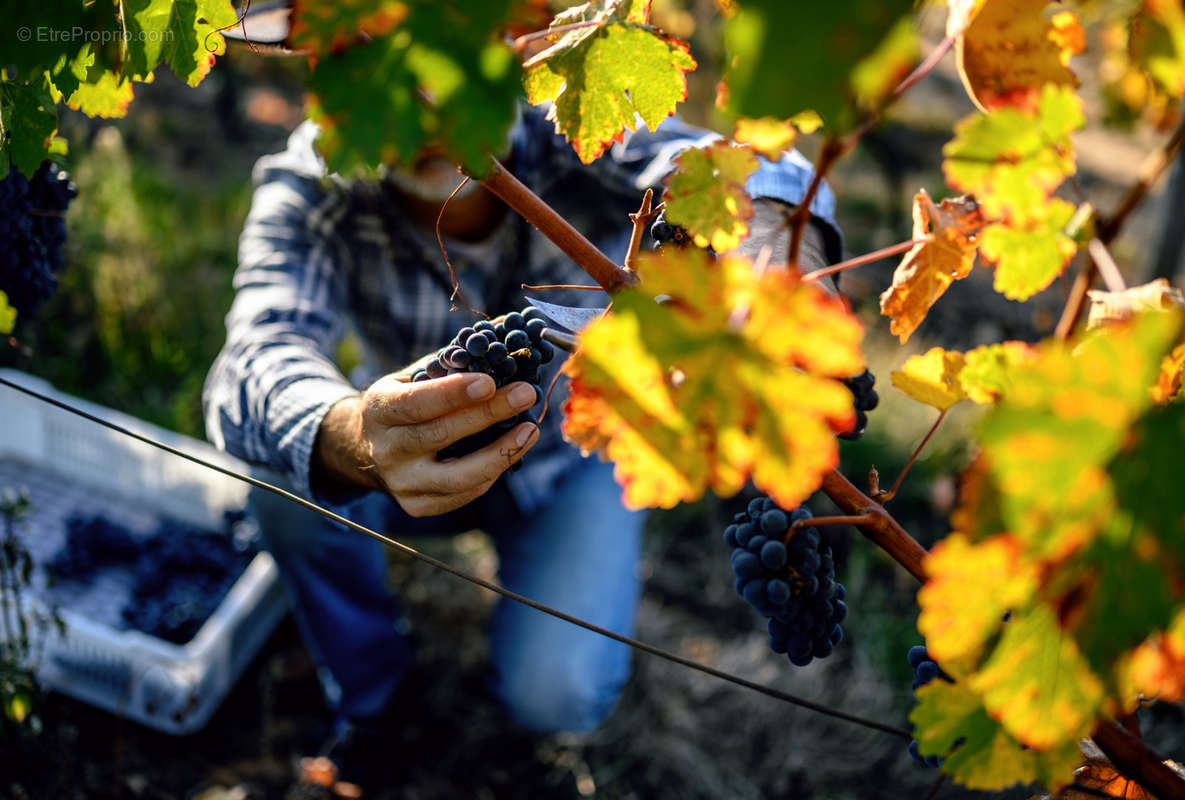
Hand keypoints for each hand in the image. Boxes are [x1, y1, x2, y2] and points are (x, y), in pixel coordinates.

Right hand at [313, 372, 539, 515]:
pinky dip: (491, 474)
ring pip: (457, 477)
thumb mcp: (409, 378)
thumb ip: (449, 364)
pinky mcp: (417, 506)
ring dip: (500, 452)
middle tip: (525, 394)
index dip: (453, 394)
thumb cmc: (400, 404)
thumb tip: (503, 335)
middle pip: (441, 436)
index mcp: (379, 410)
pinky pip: (462, 494)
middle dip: (488, 414)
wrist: (362, 449)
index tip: (489, 381)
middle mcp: (386, 451)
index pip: (415, 403)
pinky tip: (512, 451)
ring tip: (531, 430)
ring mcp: (401, 483)